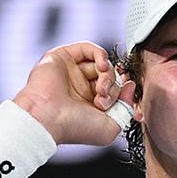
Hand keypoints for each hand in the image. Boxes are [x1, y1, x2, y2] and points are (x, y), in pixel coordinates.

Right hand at [11, 41, 131, 146]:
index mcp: (90, 104)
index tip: (123, 98)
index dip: (122, 92)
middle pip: (110, 76)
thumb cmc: (73, 127)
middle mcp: (81, 87)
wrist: (46, 118)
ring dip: (108, 74)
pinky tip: (102, 66)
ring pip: (102, 63)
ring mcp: (72, 72)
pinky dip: (101, 54)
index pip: (115, 89)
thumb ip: (125, 109)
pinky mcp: (63, 57)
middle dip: (113, 86)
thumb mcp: (110, 129)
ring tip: (101, 88)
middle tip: (103, 99)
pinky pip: (89, 48)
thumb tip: (130, 86)